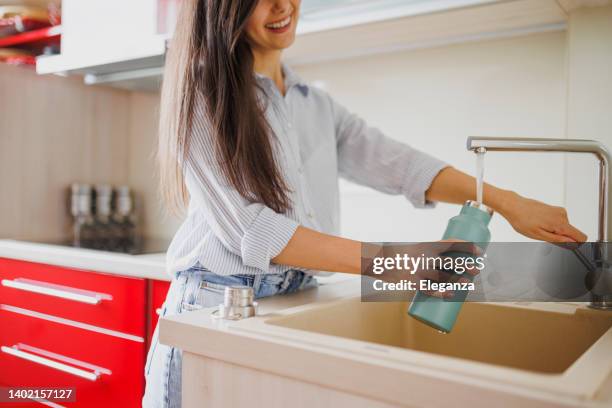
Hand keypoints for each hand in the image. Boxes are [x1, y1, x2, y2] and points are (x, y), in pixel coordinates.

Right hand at [363, 240, 481, 297]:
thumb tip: (448, 267)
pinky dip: (441, 293)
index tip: (479, 251)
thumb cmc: (400, 254)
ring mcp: (419, 270)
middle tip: (478, 269)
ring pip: (444, 276)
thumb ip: (430, 257)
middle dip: (467, 265)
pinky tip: (451, 294)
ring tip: (468, 283)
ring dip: (458, 280)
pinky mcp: (413, 282)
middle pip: (452, 261)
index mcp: (427, 245)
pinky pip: (430, 289)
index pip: (452, 243)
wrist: (378, 259)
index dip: (468, 246)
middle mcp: (425, 256)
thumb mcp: (415, 249)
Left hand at [499, 193, 586, 242]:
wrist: (514, 206)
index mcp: (560, 223)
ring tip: (538, 226)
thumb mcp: (539, 235)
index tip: (565, 245)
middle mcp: (563, 215)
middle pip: (571, 233)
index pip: (581, 236)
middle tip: (543, 234)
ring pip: (563, 227)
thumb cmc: (522, 219)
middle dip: (559, 237)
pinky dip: (550, 225)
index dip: (575, 244)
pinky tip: (538, 222)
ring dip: (553, 230)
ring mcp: (559, 211)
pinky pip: (558, 222)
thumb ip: (558, 240)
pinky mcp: (554, 209)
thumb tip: (573, 244)